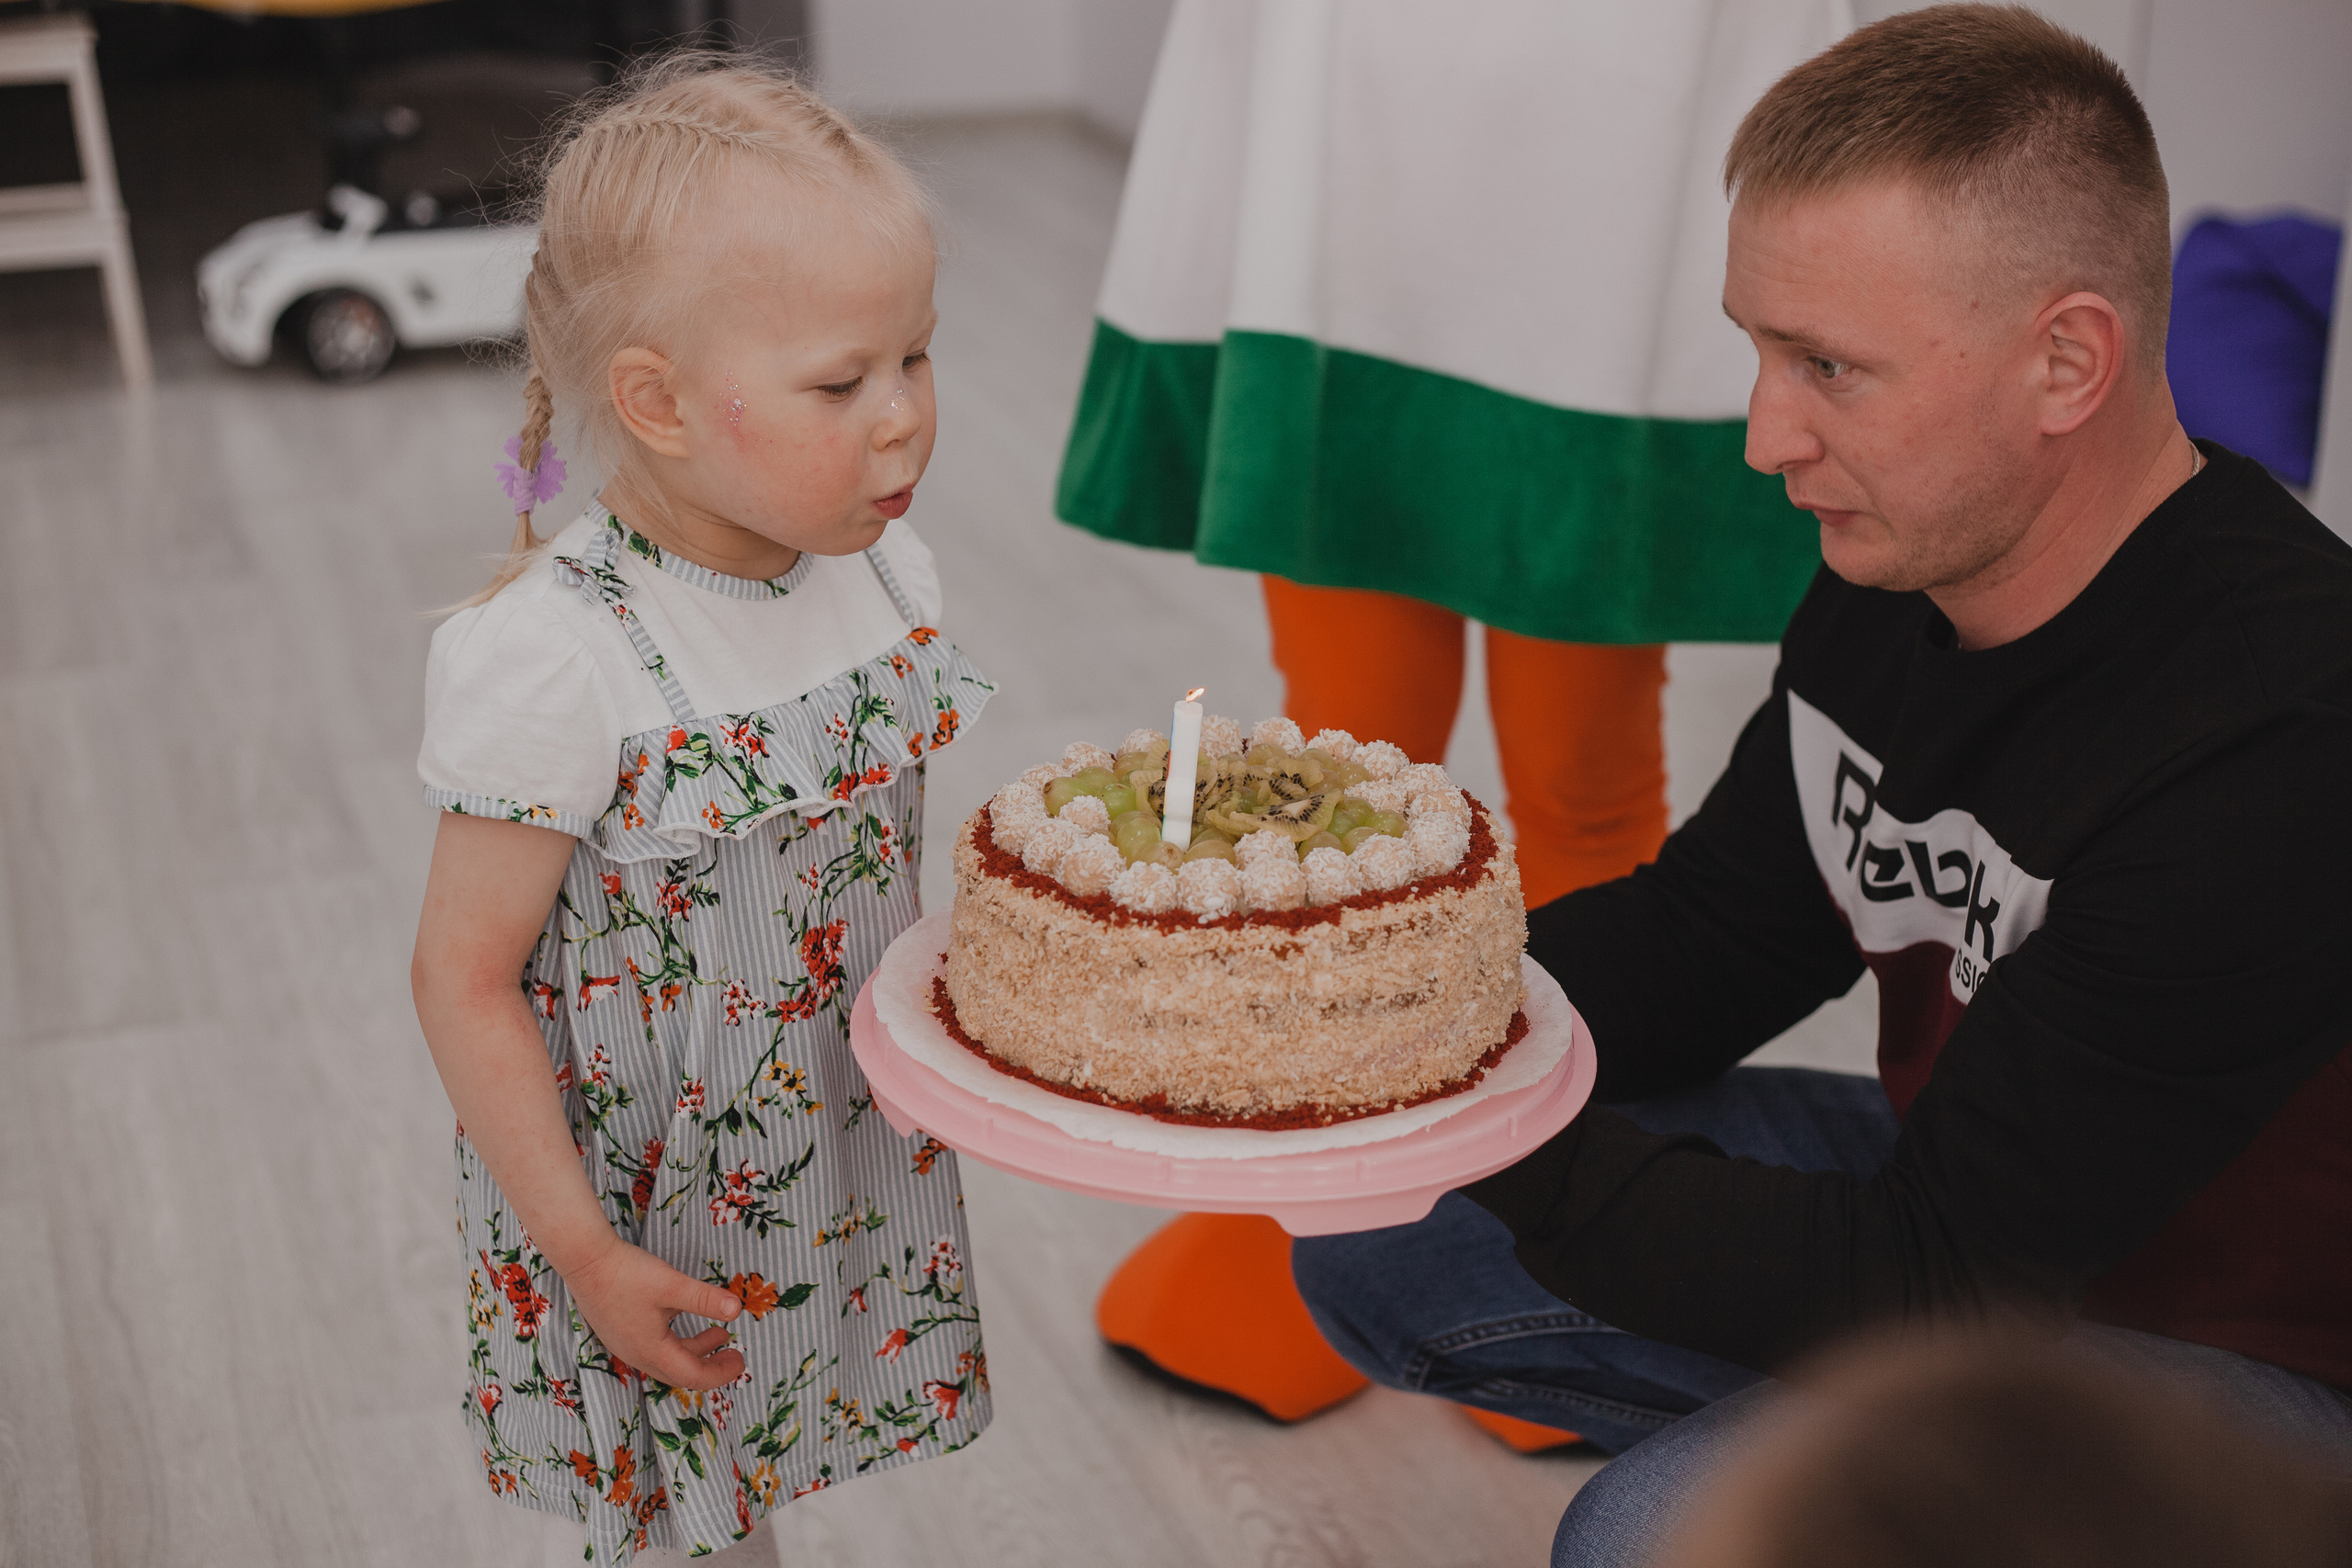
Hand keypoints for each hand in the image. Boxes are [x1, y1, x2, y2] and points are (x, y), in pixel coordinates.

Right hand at [566, 1239, 746, 1390]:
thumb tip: (737, 1311)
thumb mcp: (673, 1285)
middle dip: (711, 1366)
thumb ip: (705, 1299)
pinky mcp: (620, 1331)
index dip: (721, 1373)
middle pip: (680, 1373)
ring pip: (667, 1359)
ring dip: (695, 1350)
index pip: (693, 1376)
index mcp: (651, 1351)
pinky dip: (677, 1342)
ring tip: (719, 1334)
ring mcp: (625, 1344)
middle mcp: (637, 1354)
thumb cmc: (627, 1273)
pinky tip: (684, 1320)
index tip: (742, 1362)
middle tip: (734, 1355)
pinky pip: (655, 1348)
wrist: (585, 1260)